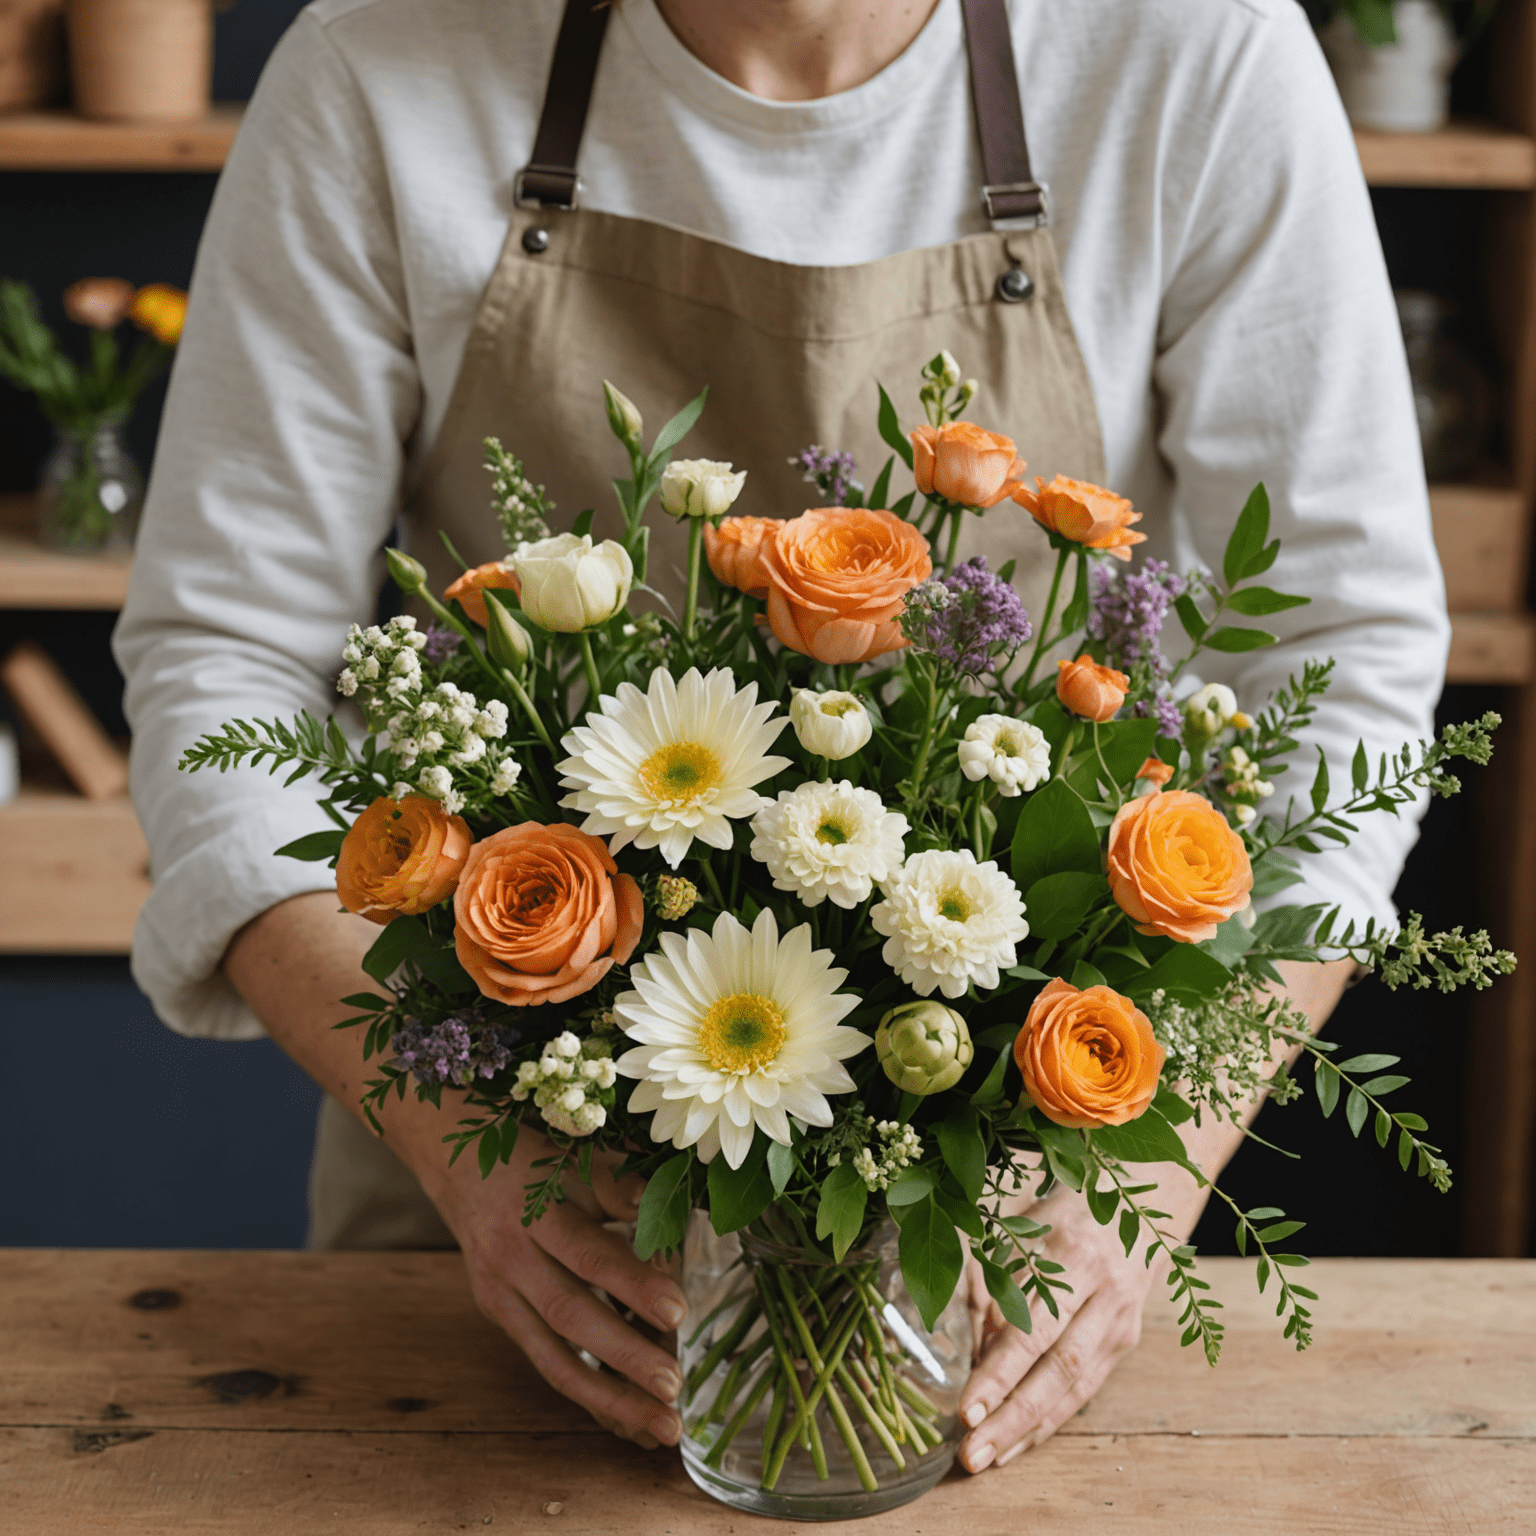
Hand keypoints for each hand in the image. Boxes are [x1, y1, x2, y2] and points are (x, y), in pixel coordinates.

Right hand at [420, 1122, 687, 1449]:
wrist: (462, 1169)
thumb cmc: (537, 1162)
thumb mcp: (577, 1159)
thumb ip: (621, 1186)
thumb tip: (668, 1211)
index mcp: (534, 1212)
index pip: (587, 1254)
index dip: (631, 1283)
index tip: (678, 1311)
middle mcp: (511, 1259)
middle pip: (570, 1314)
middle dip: (625, 1355)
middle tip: (674, 1385)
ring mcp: (500, 1296)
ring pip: (554, 1357)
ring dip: (609, 1398)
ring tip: (660, 1427)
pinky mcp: (502, 1319)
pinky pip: (546, 1363)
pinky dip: (587, 1395)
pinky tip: (627, 1420)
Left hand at [956, 1186, 1170, 1471]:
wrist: (1140, 1202)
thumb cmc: (1064, 1209)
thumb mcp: (1026, 1224)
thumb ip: (1000, 1280)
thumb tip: (973, 1348)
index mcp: (1072, 1253)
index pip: (1031, 1327)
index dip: (999, 1372)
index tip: (966, 1409)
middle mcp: (1104, 1292)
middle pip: (1057, 1367)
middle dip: (1012, 1415)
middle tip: (972, 1453)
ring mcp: (1120, 1319)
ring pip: (1076, 1386)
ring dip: (1030, 1428)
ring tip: (989, 1458)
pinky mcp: (1126, 1339)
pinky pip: (1087, 1388)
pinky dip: (1052, 1418)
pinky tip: (1020, 1442)